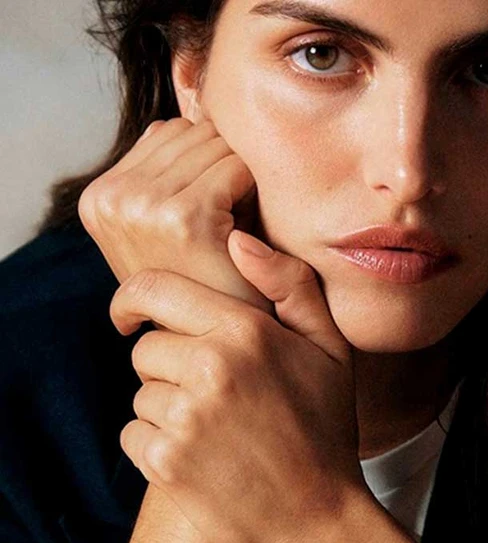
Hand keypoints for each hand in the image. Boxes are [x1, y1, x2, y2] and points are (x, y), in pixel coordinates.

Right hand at [78, 117, 273, 314]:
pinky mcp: (182, 218)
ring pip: (216, 145)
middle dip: (221, 169)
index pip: (170, 131)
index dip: (206, 167)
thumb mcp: (168, 226)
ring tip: (230, 230)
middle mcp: (111, 197)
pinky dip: (252, 194)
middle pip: (194, 132)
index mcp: (99, 197)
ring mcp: (141, 206)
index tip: (209, 216)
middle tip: (224, 225)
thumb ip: (167, 172)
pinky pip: (235, 168)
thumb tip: (180, 123)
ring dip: (237, 181)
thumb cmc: (207, 282)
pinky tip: (242, 232)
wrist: (226, 340)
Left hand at [108, 256, 367, 542]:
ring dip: (168, 408)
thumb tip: (237, 237)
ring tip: (219, 432)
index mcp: (247, 331)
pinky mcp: (165, 462)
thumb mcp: (331, 351)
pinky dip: (158, 445)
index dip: (133, 298)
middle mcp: (211, 367)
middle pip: (147, 347)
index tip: (130, 312)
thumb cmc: (327, 432)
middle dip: (170, 366)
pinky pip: (134, 434)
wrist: (319, 522)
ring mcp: (185, 417)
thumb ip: (291, 286)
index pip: (154, 290)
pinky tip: (202, 458)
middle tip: (216, 396)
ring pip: (142, 393)